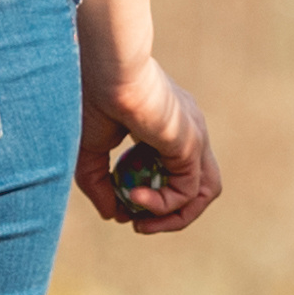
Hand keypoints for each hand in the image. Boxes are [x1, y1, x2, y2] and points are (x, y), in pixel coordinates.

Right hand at [77, 36, 219, 235]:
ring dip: (174, 217)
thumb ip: (100, 185)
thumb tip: (113, 216)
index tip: (120, 206)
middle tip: (138, 225)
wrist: (104, 69)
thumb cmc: (93, 97)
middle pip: (197, 186)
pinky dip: (161, 204)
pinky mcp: (192, 144)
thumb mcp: (90, 151)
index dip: (151, 199)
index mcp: (168, 127)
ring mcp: (194, 137)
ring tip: (141, 222)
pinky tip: (134, 198)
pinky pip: (187, 191)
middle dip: (169, 215)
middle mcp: (188, 131)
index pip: (175, 171)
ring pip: (203, 192)